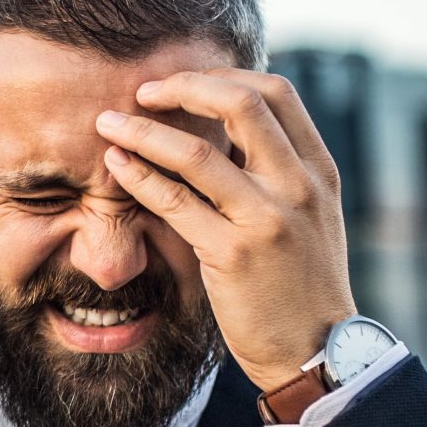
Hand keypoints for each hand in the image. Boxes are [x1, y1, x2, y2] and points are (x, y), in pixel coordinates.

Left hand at [93, 68, 354, 394]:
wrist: (315, 351)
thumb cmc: (301, 283)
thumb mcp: (309, 215)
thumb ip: (278, 170)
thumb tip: (226, 127)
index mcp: (318, 170)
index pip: (275, 92)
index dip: (222, 76)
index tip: (183, 82)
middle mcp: (298, 186)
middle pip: (240, 103)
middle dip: (182, 86)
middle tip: (142, 91)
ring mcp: (267, 219)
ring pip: (197, 153)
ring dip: (143, 131)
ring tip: (108, 124)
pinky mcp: (232, 254)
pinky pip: (175, 202)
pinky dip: (138, 177)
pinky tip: (115, 166)